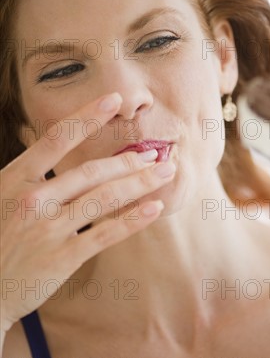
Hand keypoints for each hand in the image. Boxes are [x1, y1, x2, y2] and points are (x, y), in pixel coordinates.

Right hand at [0, 93, 175, 332]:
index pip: (57, 139)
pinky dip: (133, 219)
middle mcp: (33, 200)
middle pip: (91, 171)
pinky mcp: (63, 257)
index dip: (86, 117)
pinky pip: (106, 233)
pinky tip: (154, 208)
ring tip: (164, 172)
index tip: (113, 100)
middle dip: (128, 160)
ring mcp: (48, 229)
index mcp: (16, 178)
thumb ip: (31, 172)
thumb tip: (58, 143)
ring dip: (139, 183)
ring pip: (104, 199)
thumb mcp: (3, 195)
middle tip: (155, 154)